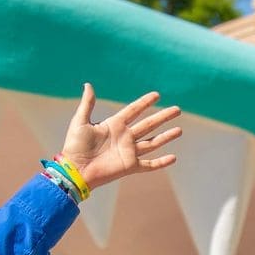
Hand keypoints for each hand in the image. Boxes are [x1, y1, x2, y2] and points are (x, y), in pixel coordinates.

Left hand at [57, 85, 180, 191]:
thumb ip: (87, 104)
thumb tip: (88, 85)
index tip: (157, 95)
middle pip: (149, 124)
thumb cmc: (75, 146)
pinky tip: (173, 158)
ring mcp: (129, 152)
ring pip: (153, 142)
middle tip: (177, 110)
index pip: (134, 110)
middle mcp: (124, 137)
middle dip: (163, 116)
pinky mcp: (130, 166)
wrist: (76, 169)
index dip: (145, 102)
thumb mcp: (80, 121)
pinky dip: (162, 162)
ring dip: (166, 136)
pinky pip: (149, 165)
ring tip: (179, 130)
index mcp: (114, 125)